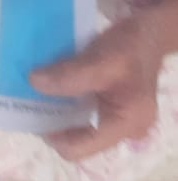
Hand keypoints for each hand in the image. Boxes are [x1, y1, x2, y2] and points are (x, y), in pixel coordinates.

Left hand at [30, 11, 164, 160]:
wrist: (150, 31)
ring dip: (58, 108)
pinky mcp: (112, 107)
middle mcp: (122, 131)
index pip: (78, 149)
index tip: (31, 108)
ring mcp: (118, 120)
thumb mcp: (99, 59)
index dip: (50, 132)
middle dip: (53, 119)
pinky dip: (67, 98)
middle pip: (78, 138)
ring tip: (39, 88)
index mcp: (124, 125)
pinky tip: (54, 81)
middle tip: (30, 96)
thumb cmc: (130, 46)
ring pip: (78, 124)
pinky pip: (84, 110)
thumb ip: (69, 75)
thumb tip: (33, 82)